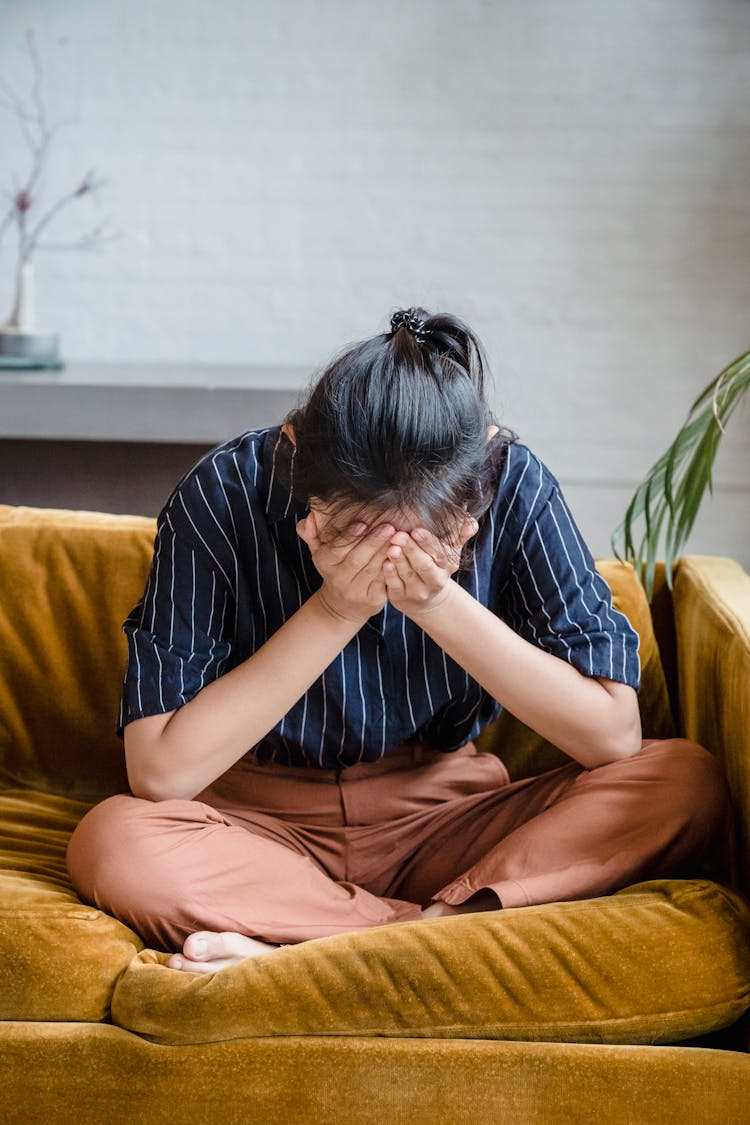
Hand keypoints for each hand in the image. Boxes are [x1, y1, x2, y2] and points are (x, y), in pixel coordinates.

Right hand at [297, 509, 395, 623]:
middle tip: (388, 527)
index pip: (336, 550)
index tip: (363, 523)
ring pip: (373, 569)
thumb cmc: (333, 569)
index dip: (349, 537)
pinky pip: (384, 581)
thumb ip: (311, 533)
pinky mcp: (373, 599)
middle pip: (357, 559)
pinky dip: (393, 567)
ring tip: (398, 537)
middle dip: (373, 542)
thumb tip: (311, 517)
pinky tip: (401, 554)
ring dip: (386, 552)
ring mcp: (356, 591)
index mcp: (325, 564)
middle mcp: (338, 579)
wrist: (341, 606)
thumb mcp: (319, 552)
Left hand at [382, 514, 478, 616]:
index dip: (427, 542)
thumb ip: (460, 534)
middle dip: (411, 549)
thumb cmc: (436, 564)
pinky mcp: (401, 597)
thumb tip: (470, 522)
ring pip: (408, 575)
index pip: (439, 554)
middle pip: (423, 565)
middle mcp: (435, 580)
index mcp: (448, 565)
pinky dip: (389, 574)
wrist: (427, 597)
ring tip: (391, 547)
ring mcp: (417, 591)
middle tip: (399, 535)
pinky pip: (395, 586)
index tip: (416, 530)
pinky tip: (384, 562)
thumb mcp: (450, 550)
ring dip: (399, 560)